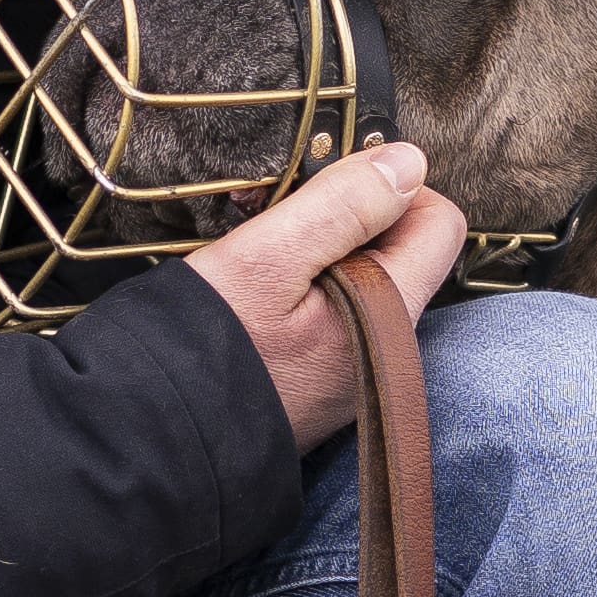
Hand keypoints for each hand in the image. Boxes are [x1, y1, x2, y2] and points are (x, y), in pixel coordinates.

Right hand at [184, 139, 465, 451]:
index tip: (330, 183)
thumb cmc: (206, 344)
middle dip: (346, 216)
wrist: (157, 435)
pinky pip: (336, 314)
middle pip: (401, 250)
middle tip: (277, 211)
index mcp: (390, 315)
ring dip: (319, 249)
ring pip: (364, 279)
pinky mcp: (326, 383)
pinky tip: (257, 289)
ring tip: (257, 247)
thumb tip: (409, 161)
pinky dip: (305, 287)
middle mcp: (389, 350)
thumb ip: (344, 206)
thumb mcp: (268, 257)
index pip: (439, 224)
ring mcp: (358, 371)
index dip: (392, 188)